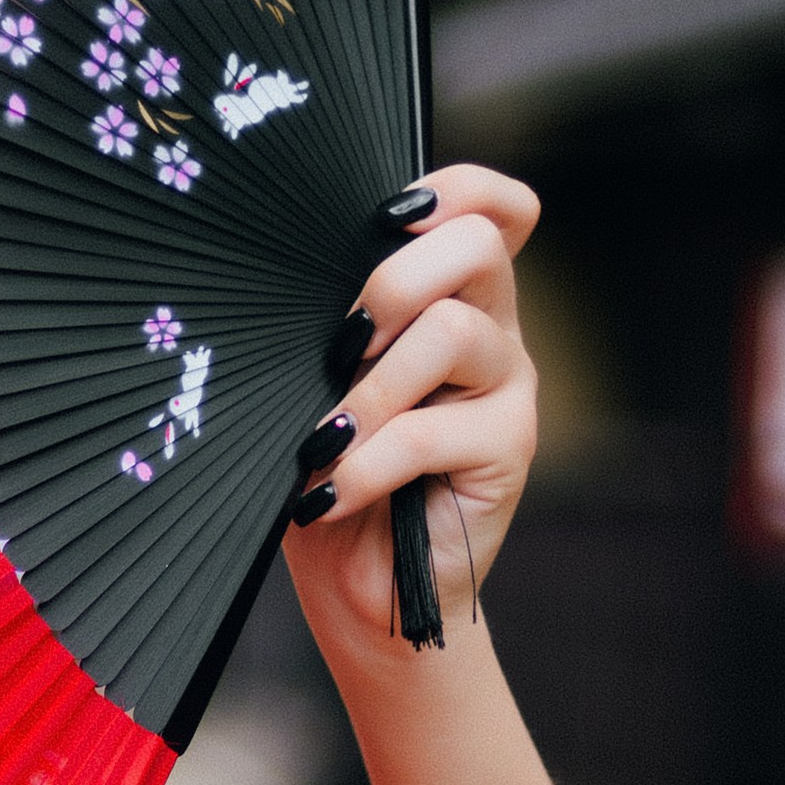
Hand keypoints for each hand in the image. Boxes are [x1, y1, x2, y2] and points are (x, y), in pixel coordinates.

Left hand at [282, 164, 540, 656]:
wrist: (365, 594)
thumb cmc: (329, 482)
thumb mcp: (310, 394)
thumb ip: (322, 337)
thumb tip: (274, 291)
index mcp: (448, 299)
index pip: (488, 208)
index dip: (449, 190)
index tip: (384, 219)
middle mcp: (490, 329)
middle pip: (476, 244)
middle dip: (391, 281)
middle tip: (337, 348)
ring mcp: (506, 386)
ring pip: (454, 330)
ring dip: (370, 387)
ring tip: (323, 443)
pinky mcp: (510, 448)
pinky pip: (431, 430)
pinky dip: (366, 462)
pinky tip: (328, 494)